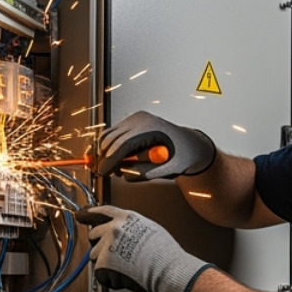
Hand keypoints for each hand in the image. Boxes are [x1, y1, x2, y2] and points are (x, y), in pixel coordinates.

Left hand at [74, 205, 211, 291]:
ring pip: (95, 255)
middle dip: (99, 244)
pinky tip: (124, 276)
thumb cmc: (164, 252)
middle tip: (112, 253)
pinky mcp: (104, 263)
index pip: (103, 211)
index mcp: (126, 218)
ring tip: (123, 267)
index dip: (91, 212)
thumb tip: (126, 232)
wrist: (167, 269)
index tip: (82, 214)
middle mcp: (114, 228)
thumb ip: (133, 227)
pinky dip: (110, 278)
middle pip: (94, 234)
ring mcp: (107, 245)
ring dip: (105, 262)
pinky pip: (100, 273)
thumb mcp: (151, 228)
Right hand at [96, 110, 216, 180]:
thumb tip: (122, 173)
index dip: (110, 160)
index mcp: (151, 129)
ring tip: (114, 169)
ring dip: (106, 153)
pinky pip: (113, 134)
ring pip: (108, 136)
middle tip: (106, 173)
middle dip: (104, 158)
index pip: (122, 145)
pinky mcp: (131, 121)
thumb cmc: (181, 157)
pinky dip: (110, 147)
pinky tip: (117, 160)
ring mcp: (135, 118)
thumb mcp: (166, 170)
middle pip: (111, 139)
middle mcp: (141, 120)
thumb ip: (144, 173)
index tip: (103, 172)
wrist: (189, 145)